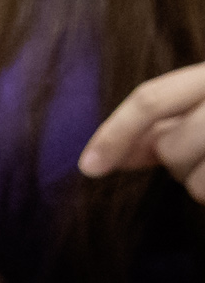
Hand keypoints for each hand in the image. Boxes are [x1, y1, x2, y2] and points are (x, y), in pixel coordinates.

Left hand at [82, 63, 204, 205]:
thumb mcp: (199, 112)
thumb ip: (155, 128)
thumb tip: (93, 162)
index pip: (150, 100)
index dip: (114, 135)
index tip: (88, 167)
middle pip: (170, 146)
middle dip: (176, 160)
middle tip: (202, 154)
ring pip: (193, 179)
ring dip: (200, 181)